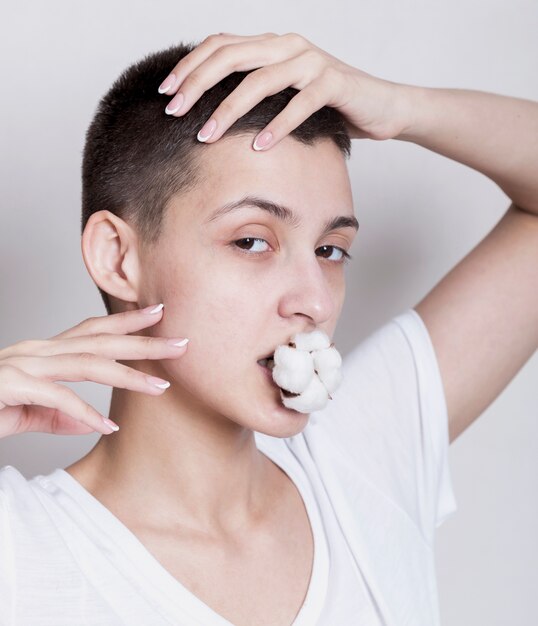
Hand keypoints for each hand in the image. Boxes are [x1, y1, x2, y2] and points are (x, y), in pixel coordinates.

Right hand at [0, 305, 188, 437]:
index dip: (127, 323)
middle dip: (143, 341)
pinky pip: (55, 398)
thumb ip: (60, 415)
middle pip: (100, 341)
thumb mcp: (27, 414)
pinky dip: (84, 413)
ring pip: (87, 363)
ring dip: (128, 375)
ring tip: (161, 385)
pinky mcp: (10, 386)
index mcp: (42, 352)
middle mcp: (36, 351)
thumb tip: (95, 422)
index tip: (159, 317)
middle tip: (182, 342)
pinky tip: (108, 426)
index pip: (92, 331)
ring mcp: (23, 366)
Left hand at [158, 32, 415, 148]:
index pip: (220, 46)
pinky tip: (258, 147)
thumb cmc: (329, 107)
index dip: (189, 66)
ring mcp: (312, 62)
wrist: (382, 106)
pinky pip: (300, 103)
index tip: (165, 93)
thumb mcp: (285, 97)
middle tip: (175, 113)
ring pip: (260, 80)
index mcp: (272, 45)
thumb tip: (211, 115)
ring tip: (207, 136)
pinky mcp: (334, 83)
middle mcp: (288, 45)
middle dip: (197, 85)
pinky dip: (277, 125)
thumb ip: (256, 96)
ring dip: (229, 109)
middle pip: (231, 56)